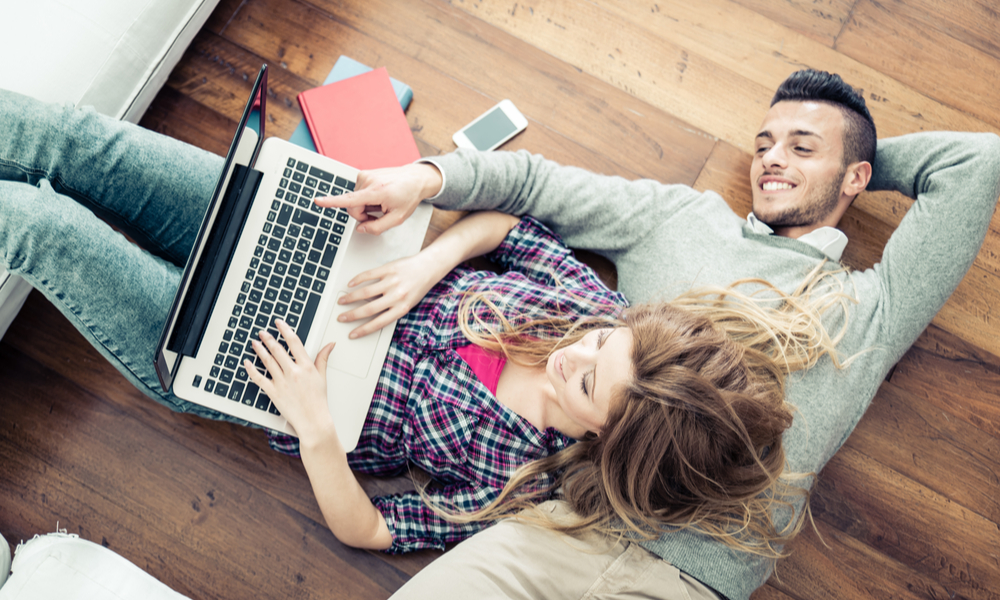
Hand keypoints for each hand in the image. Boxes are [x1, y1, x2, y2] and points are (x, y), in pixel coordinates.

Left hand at [245, 319, 335, 440]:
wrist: (313, 421)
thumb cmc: (318, 400)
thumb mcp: (322, 376)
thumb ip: (323, 358)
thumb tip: (330, 344)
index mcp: (306, 366)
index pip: (294, 342)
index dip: (285, 330)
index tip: (279, 323)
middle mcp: (293, 372)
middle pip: (278, 350)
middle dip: (269, 338)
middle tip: (262, 332)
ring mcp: (282, 382)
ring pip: (267, 361)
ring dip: (260, 350)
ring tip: (255, 342)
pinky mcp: (273, 392)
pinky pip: (259, 378)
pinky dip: (251, 370)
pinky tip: (247, 363)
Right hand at [314, 163, 442, 234]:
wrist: (415, 179)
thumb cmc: (408, 196)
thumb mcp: (397, 219)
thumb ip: (377, 227)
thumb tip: (360, 228)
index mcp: (377, 192)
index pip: (350, 200)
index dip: (331, 202)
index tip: (317, 201)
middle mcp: (368, 181)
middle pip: (352, 207)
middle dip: (362, 215)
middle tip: (378, 215)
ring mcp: (365, 175)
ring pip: (354, 201)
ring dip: (365, 206)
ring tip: (381, 203)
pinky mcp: (363, 174)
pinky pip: (357, 193)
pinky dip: (366, 199)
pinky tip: (378, 197)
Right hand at [337, 252, 442, 338]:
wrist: (430, 267)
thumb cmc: (420, 286)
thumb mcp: (409, 303)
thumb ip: (392, 309)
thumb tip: (372, 316)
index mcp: (402, 308)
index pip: (378, 323)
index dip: (363, 330)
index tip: (353, 334)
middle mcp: (396, 296)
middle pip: (368, 309)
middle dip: (351, 315)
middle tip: (342, 318)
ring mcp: (391, 282)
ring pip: (365, 292)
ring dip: (350, 298)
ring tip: (342, 301)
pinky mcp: (388, 269)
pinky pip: (369, 275)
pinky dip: (357, 280)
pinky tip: (350, 284)